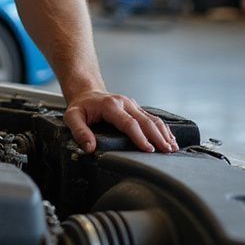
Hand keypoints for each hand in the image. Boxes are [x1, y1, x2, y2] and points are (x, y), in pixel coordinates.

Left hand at [63, 90, 178, 154]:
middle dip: (157, 137)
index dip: (139, 137)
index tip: (148, 150)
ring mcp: (132, 104)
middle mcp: (124, 103)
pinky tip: (170, 139)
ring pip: (152, 118)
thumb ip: (79, 131)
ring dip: (164, 133)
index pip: (128, 123)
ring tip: (172, 148)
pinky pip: (152, 117)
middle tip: (166, 152)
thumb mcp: (72, 117)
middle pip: (145, 120)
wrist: (86, 93)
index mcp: (110, 105)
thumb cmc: (81, 107)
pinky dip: (163, 129)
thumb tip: (89, 148)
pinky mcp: (136, 108)